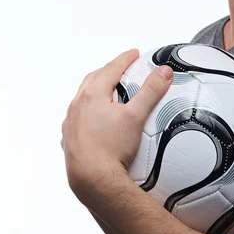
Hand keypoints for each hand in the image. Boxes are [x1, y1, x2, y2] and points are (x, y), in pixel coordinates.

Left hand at [61, 49, 172, 198]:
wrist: (93, 179)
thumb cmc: (112, 149)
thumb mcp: (136, 117)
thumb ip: (150, 92)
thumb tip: (164, 72)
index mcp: (92, 95)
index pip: (111, 69)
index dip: (124, 59)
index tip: (133, 54)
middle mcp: (77, 106)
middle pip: (92, 80)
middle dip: (107, 71)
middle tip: (120, 69)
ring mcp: (70, 123)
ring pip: (81, 99)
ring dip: (93, 91)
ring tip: (106, 93)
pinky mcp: (69, 140)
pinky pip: (76, 120)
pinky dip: (85, 114)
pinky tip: (93, 121)